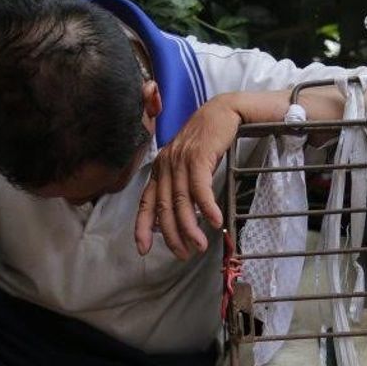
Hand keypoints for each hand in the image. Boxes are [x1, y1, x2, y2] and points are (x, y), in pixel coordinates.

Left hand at [134, 94, 240, 258]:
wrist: (224, 111)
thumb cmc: (207, 140)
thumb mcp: (188, 164)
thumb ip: (179, 186)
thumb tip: (181, 216)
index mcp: (160, 169)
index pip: (146, 203)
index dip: (142, 227)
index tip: (142, 249)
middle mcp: (166, 165)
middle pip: (164, 208)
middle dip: (172, 235)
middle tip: (184, 254)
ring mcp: (180, 160)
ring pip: (182, 202)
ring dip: (191, 228)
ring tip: (200, 246)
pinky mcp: (199, 156)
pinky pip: (200, 188)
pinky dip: (207, 208)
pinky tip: (215, 222)